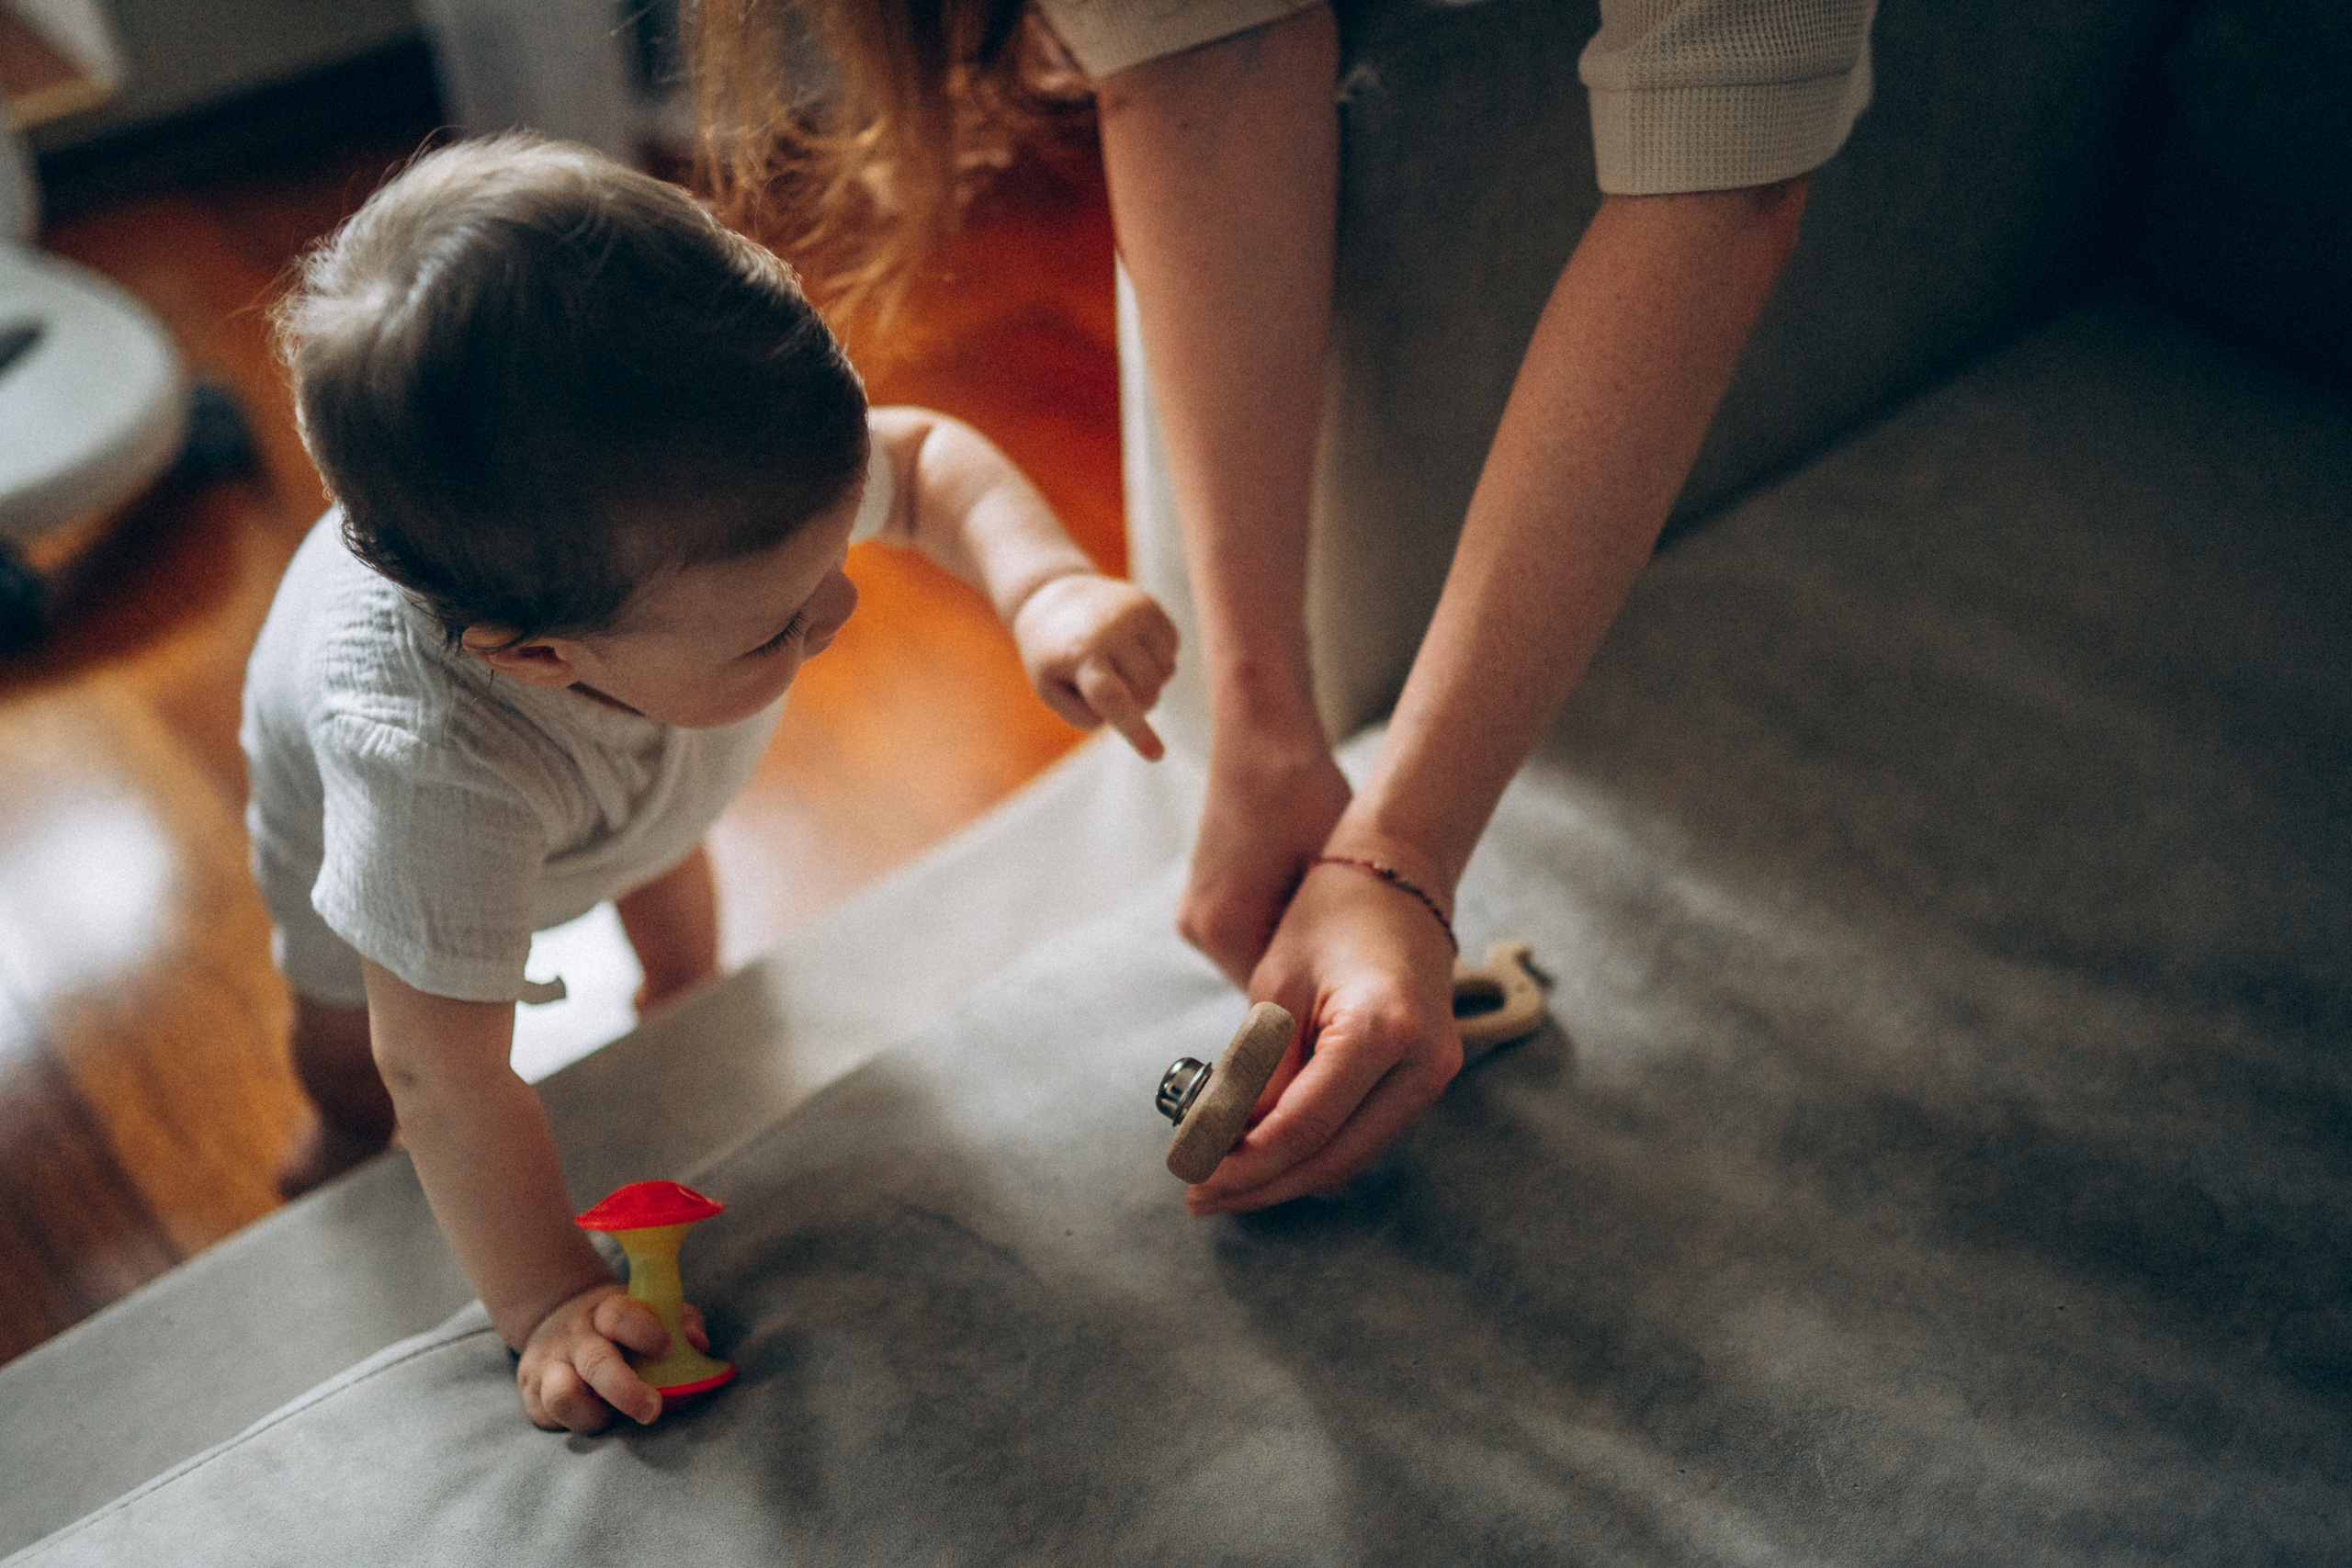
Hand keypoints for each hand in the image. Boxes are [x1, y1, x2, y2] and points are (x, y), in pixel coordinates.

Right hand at [515, 1282, 710, 1433]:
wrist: (554, 1317)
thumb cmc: (619, 1323)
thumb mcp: (648, 1309)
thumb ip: (680, 1321)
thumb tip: (699, 1344)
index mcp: (605, 1311)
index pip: (619, 1316)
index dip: (644, 1331)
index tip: (667, 1348)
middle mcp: (575, 1338)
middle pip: (596, 1364)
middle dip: (626, 1391)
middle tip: (653, 1410)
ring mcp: (549, 1367)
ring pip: (561, 1396)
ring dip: (592, 1415)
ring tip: (611, 1418)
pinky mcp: (532, 1395)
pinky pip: (549, 1418)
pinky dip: (573, 1423)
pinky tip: (592, 1417)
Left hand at [1013, 573, 1179, 759]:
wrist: (1052, 597)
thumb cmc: (1051, 655)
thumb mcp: (1050, 690)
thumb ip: (1085, 714)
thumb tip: (1130, 715)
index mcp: (1079, 655)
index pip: (1113, 699)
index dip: (1136, 730)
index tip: (1157, 755)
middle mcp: (1110, 630)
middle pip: (1146, 694)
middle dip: (1134, 704)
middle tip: (1107, 690)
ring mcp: (1133, 614)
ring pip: (1165, 675)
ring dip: (1146, 682)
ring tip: (1115, 666)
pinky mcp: (1150, 606)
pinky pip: (1172, 652)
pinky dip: (1155, 660)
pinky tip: (1129, 649)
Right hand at [1177, 734, 1350, 986]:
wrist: (1262, 740)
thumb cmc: (1306, 798)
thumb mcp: (1330, 878)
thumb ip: (1329, 948)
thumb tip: (1351, 999)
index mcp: (1228, 930)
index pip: (1278, 1010)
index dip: (1322, 1011)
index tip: (1360, 1010)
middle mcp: (1200, 929)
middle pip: (1264, 991)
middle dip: (1307, 990)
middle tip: (1357, 980)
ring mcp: (1195, 914)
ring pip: (1257, 964)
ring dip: (1293, 962)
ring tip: (1341, 943)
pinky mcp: (1200, 897)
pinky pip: (1246, 938)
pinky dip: (1278, 936)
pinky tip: (1313, 915)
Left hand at [1184, 852, 1461, 1215]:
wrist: (1398, 877)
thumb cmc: (1329, 915)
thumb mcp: (1276, 988)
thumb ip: (1257, 1072)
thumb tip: (1224, 1146)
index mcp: (1383, 1029)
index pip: (1304, 1126)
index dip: (1243, 1162)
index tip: (1191, 1175)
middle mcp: (1423, 1063)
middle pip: (1333, 1158)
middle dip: (1261, 1184)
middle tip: (1199, 1195)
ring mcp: (1436, 1075)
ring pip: (1352, 1157)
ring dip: (1287, 1175)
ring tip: (1222, 1180)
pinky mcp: (1429, 1078)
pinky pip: (1367, 1135)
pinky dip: (1317, 1151)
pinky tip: (1267, 1154)